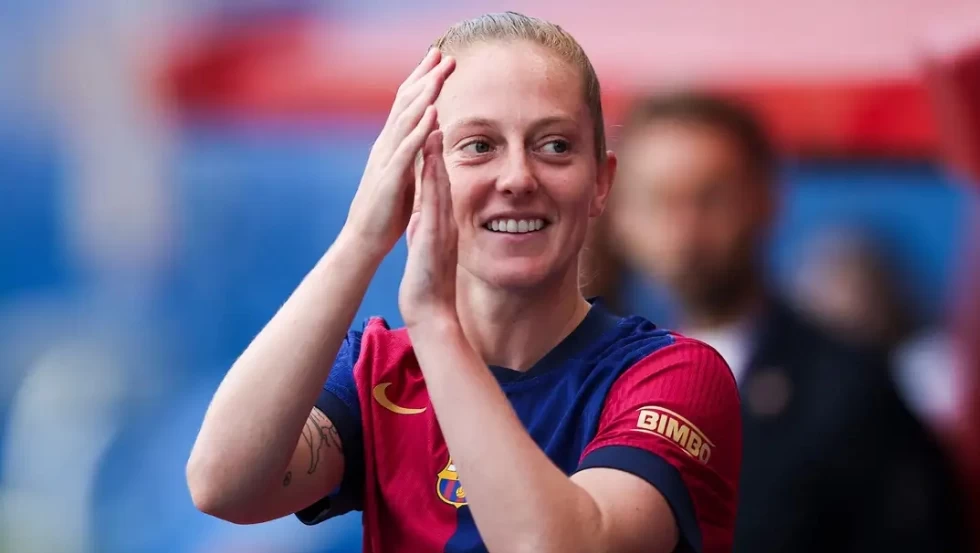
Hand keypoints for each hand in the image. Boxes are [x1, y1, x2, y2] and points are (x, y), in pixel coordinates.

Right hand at [342, 49, 454, 257]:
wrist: (364, 239)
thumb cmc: (385, 211)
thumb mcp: (404, 175)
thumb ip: (415, 153)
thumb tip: (429, 133)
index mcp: (392, 145)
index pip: (407, 105)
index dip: (422, 80)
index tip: (438, 59)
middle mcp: (386, 145)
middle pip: (406, 103)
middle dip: (425, 77)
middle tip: (443, 53)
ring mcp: (386, 160)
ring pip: (406, 119)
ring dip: (425, 94)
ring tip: (441, 73)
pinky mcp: (391, 178)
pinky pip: (406, 149)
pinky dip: (419, 128)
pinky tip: (432, 112)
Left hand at [399, 130, 458, 328]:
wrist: (430, 309)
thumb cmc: (427, 282)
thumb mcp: (425, 247)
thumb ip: (423, 228)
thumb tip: (419, 214)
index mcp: (442, 222)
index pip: (438, 184)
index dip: (435, 156)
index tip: (431, 130)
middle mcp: (446, 220)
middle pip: (443, 177)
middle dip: (440, 146)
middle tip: (438, 115)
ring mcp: (443, 226)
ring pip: (441, 184)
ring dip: (438, 155)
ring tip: (435, 125)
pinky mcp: (435, 235)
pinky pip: (435, 202)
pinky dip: (433, 180)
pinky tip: (429, 162)